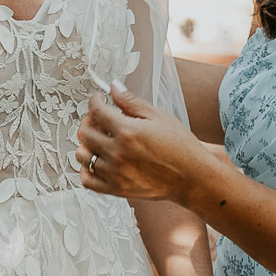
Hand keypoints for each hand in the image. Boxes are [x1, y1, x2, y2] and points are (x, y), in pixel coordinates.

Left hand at [77, 82, 209, 202]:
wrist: (192, 178)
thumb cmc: (180, 147)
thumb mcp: (159, 116)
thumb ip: (132, 102)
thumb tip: (113, 87)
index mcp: (127, 131)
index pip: (96, 111)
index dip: (95, 101)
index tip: (99, 100)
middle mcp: (117, 153)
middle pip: (84, 132)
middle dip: (89, 120)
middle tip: (99, 118)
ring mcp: (114, 173)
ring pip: (82, 155)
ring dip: (87, 144)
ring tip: (99, 139)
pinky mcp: (116, 189)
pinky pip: (87, 180)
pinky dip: (86, 169)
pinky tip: (97, 160)